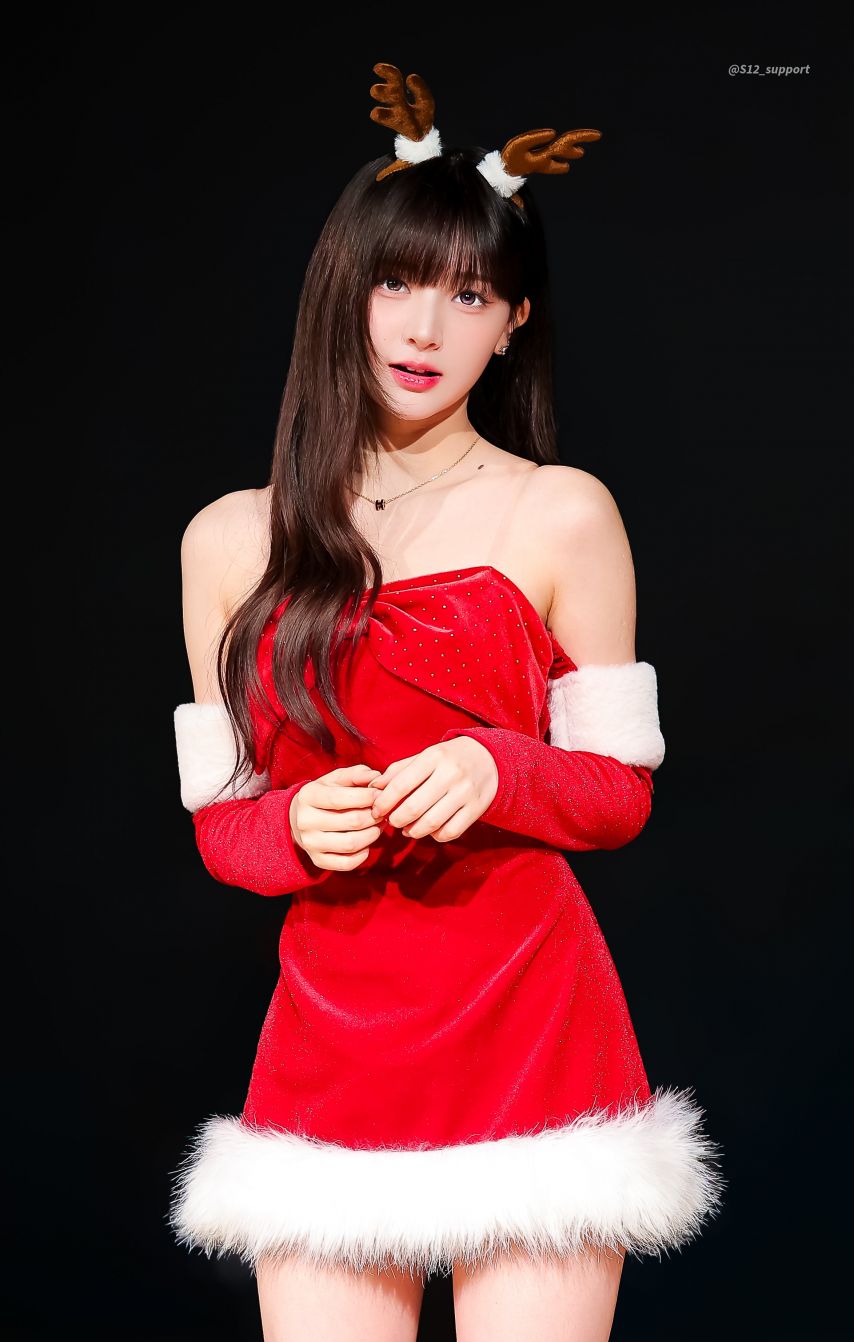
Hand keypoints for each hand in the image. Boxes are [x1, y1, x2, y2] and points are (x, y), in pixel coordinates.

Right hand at [289, 764, 385, 870]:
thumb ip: (356, 775)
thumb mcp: (336, 779)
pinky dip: (363, 853)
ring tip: (378, 825)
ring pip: (351, 844)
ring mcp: (310, 843)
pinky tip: (366, 842)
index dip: (367, 797)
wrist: (299, 818)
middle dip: (374, 816)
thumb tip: (376, 778)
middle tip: (383, 811)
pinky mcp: (318, 860)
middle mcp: (306, 821)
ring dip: (373, 834)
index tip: (381, 794)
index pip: (340, 798)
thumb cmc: (325, 794)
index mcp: (308, 796)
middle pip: (351, 821)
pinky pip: (347, 863)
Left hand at [369, 738, 498, 841]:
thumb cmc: (447, 759)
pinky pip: (450, 832)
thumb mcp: (423, 757)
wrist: (488, 758)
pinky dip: (435, 836)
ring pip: (431, 824)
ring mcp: (466, 792)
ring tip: (407, 829)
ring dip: (413, 831)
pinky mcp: (477, 808)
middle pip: (414, 808)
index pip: (400, 785)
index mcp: (433, 757)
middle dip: (396, 820)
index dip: (383, 802)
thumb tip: (373, 787)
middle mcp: (451, 774)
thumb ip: (397, 771)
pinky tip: (429, 830)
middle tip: (392, 821)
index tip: (375, 811)